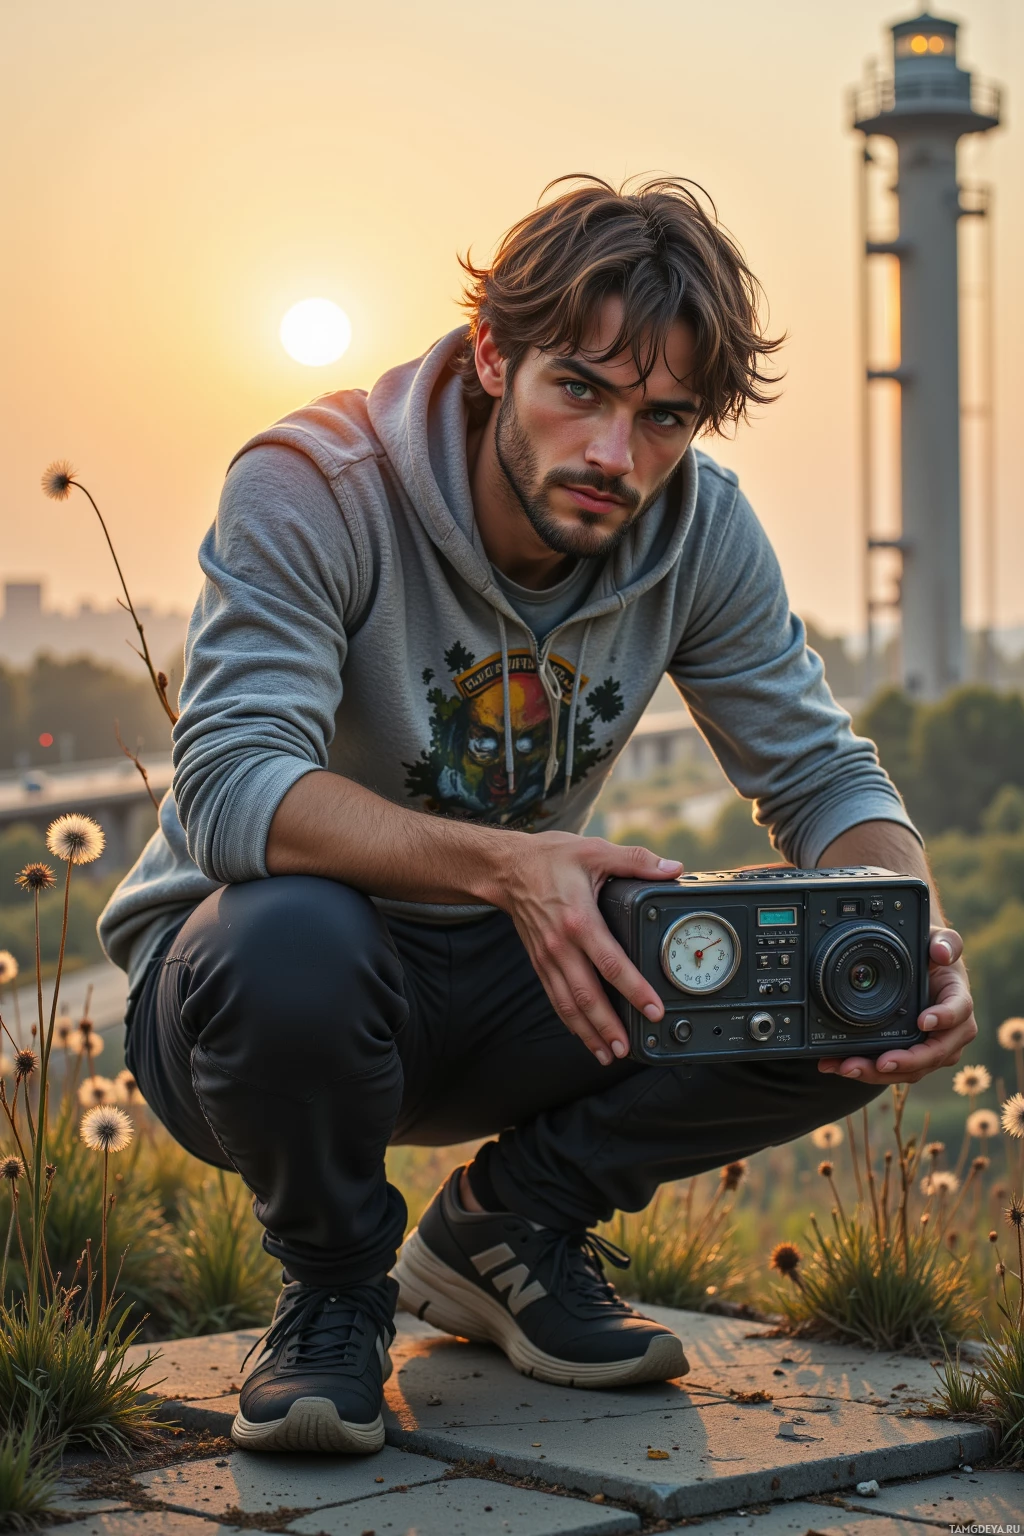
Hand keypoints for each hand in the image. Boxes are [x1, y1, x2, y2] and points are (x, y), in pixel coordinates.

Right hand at [501, 831, 680, 1064]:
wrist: (507, 868)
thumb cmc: (551, 859)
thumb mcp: (595, 851)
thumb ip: (636, 861)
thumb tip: (672, 868)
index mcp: (579, 920)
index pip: (611, 963)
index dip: (635, 990)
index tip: (653, 1009)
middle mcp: (561, 946)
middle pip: (587, 995)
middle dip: (609, 1026)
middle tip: (628, 1048)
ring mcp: (548, 958)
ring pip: (569, 1004)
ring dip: (589, 1032)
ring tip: (609, 1054)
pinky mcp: (540, 963)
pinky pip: (556, 999)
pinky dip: (571, 1022)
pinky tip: (585, 1036)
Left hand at [818, 926, 976, 1084]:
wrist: (919, 969)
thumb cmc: (932, 957)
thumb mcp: (940, 942)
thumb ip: (946, 942)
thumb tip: (943, 952)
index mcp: (959, 1003)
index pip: (958, 1014)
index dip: (943, 1019)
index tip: (922, 1021)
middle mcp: (950, 1033)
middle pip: (932, 1055)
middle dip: (904, 1062)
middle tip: (879, 1062)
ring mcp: (930, 1049)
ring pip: (910, 1070)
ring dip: (877, 1073)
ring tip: (846, 1067)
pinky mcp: (908, 1057)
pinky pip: (890, 1069)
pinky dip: (865, 1070)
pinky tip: (839, 1065)